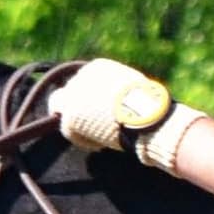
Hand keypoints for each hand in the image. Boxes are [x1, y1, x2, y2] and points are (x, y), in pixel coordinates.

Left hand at [52, 56, 173, 152]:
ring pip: (64, 111)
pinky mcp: (70, 116)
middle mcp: (81, 77)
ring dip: (78, 125)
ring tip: (97, 139)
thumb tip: (129, 102)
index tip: (101, 113)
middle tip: (90, 126)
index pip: (85, 81)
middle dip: (79, 109)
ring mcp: (73, 96)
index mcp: (98, 68)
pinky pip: (69, 131)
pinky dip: (83, 140)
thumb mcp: (136, 88)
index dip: (90, 99)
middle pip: (70, 93)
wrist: (144, 114)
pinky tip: (99, 146)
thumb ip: (123, 91)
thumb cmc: (149, 104)